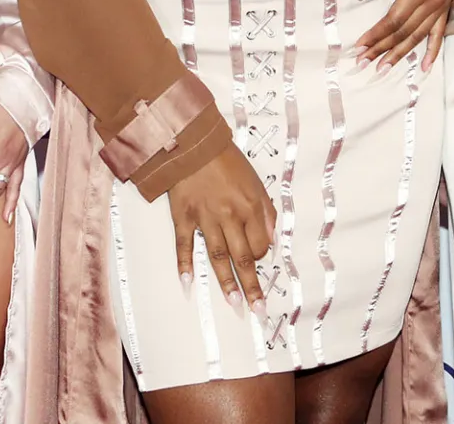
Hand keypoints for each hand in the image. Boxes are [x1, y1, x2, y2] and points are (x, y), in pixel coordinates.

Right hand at [166, 143, 275, 314]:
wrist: (193, 143)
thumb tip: (270, 241)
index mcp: (250, 206)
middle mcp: (229, 216)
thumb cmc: (227, 162)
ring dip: (226, 283)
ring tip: (234, 303)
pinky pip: (184, 245)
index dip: (261, 256)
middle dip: (251, 285)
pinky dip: (185, 264)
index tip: (259, 261)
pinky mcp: (183, 216)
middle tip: (257, 309)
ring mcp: (204, 218)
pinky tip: (188, 283)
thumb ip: (265, 212)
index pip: (260, 244)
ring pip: (218, 257)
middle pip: (242, 257)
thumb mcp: (255, 182)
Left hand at [353, 0, 453, 73]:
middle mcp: (432, 1)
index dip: (376, 35)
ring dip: (400, 54)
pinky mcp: (446, 5)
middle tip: (363, 63)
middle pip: (404, 32)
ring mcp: (441, 5)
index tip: (359, 47)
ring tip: (384, 69)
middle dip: (382, 49)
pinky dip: (432, 51)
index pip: (393, 20)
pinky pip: (439, 33)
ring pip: (418, 36)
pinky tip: (424, 67)